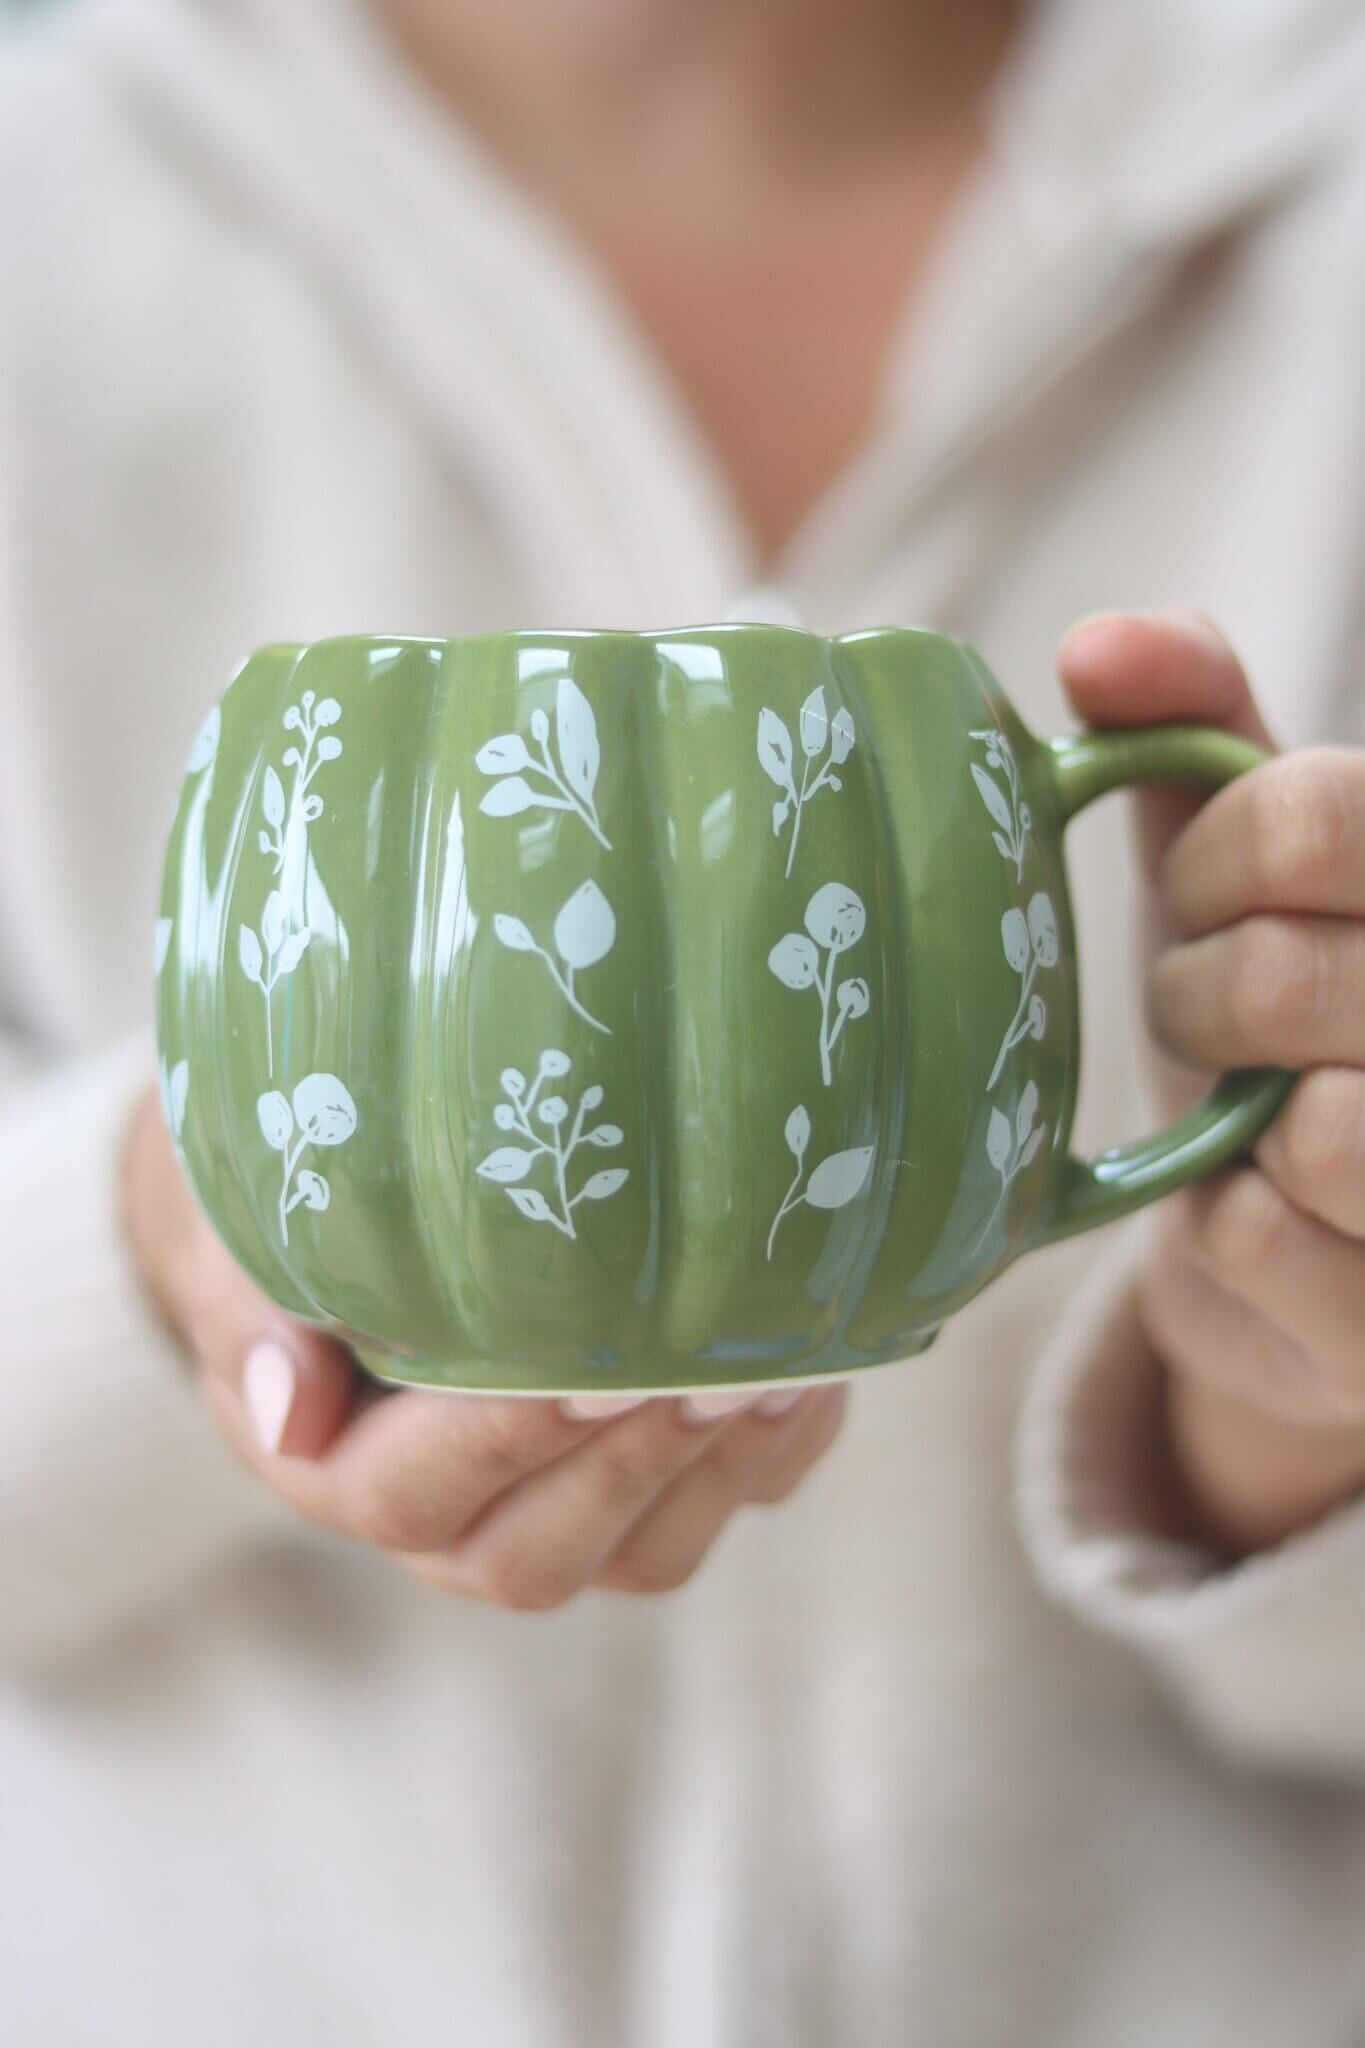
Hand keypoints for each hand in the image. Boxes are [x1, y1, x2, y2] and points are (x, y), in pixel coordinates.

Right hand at [122, 1090, 844, 1606]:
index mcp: (339, 1475)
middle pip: (538, 1554)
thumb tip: (290, 1408)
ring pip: (641, 1554)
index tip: (591, 1366)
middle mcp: (449, 1528)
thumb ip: (254, 1322)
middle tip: (708, 1368)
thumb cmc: (282, 1224)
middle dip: (630, 1462)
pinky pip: (719, 1513)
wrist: (336, 1227)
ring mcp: (554, 1517)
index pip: (414, 1493)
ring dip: (716, 1471)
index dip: (506, 1438)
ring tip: (780, 1370)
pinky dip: (776, 1454)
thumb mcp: (237, 1251)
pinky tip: (816, 1368)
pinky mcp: (643, 1493)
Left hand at [1060, 612, 1364, 1554]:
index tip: (1204, 899)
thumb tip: (1094, 646)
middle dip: (1204, 991)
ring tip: (1242, 1109)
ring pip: (1320, 1128)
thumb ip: (1191, 728)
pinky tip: (1254, 1206)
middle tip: (1214, 1012)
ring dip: (1223, 1108)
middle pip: (1296, 973)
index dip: (1213, 861)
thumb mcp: (1233, 855)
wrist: (1281, 1233)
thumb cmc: (1261, 1012)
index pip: (1315, 812)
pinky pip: (1259, 1243)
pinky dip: (1216, 1224)